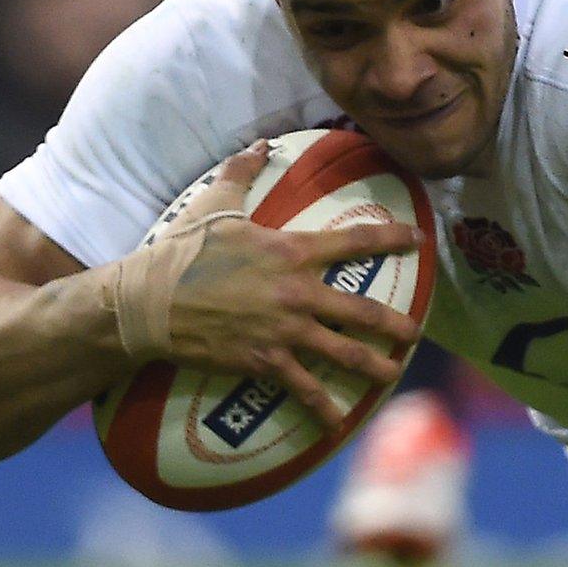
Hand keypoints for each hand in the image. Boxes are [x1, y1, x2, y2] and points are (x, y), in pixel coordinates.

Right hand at [151, 144, 422, 427]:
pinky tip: (338, 422)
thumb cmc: (182, 251)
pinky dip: (323, 408)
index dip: (393, 239)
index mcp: (291, 251)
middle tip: (416, 333)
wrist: (149, 301)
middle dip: (396, 325)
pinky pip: (304, 388)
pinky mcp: (265, 361)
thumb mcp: (214, 203)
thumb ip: (243, 171)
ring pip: (344, 353)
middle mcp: (297, 292)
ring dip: (375, 366)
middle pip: (363, 311)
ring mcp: (284, 330)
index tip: (419, 240)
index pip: (355, 241)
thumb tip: (261, 144)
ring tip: (394, 374)